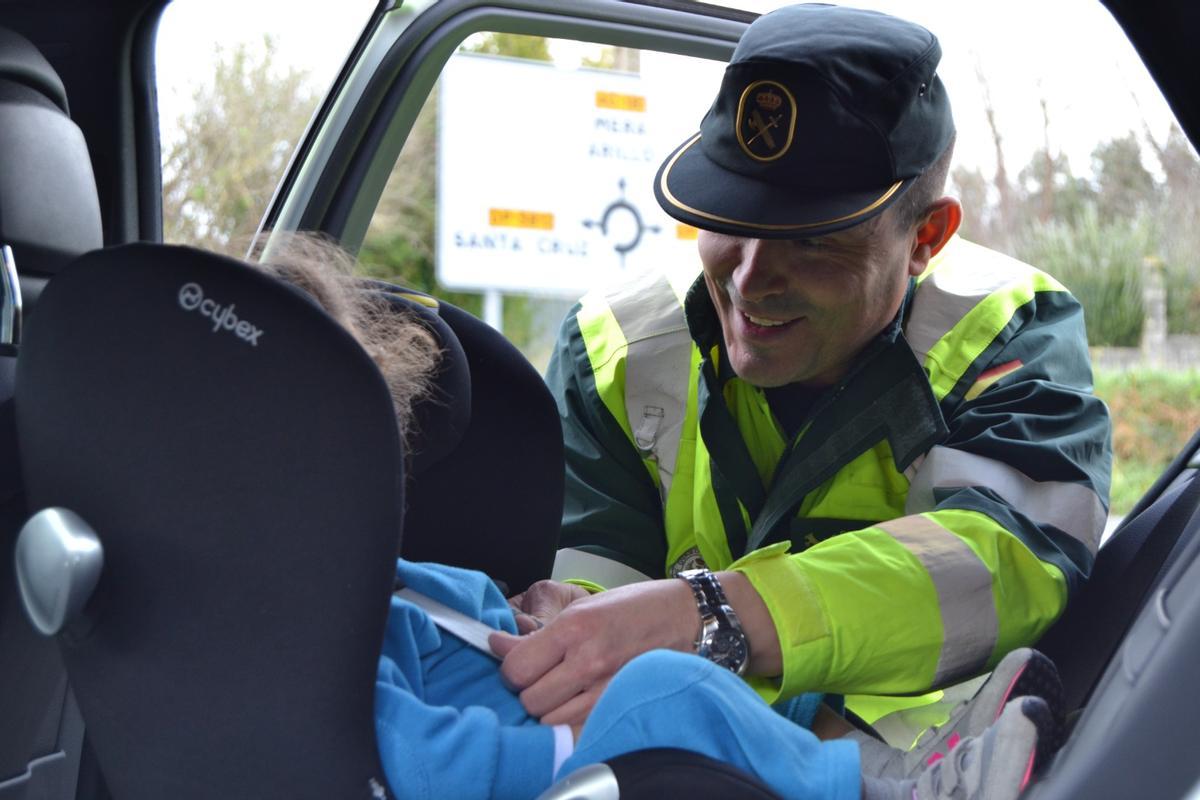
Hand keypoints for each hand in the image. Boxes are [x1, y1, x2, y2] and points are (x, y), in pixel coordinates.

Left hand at [489, 578, 698, 726]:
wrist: (681, 616)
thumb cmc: (631, 607)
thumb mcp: (581, 607)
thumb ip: (537, 633)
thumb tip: (496, 644)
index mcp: (574, 628)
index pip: (516, 668)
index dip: (510, 669)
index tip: (518, 663)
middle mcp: (589, 660)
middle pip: (531, 700)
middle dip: (528, 690)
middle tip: (541, 677)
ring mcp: (607, 687)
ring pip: (551, 720)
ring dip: (549, 708)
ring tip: (562, 689)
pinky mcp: (620, 704)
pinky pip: (578, 727)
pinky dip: (571, 720)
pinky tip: (577, 702)